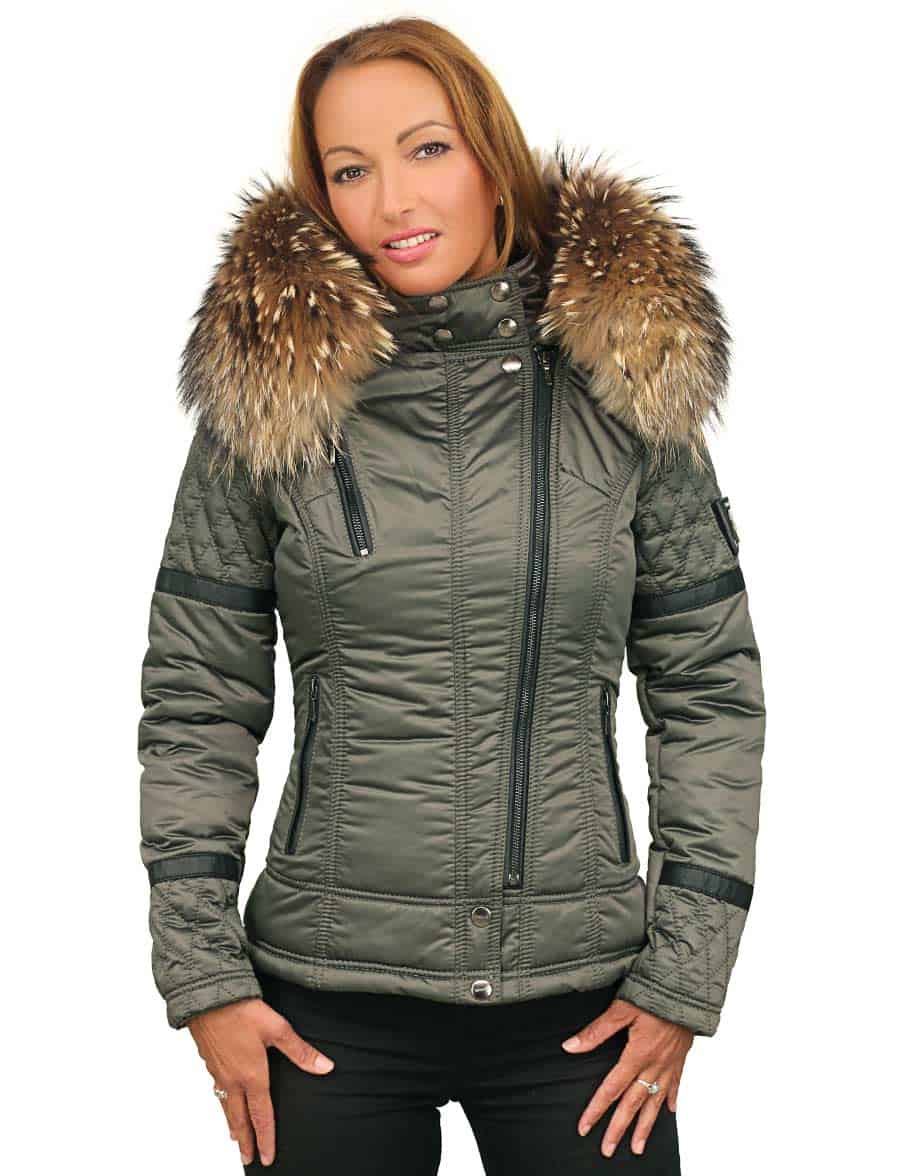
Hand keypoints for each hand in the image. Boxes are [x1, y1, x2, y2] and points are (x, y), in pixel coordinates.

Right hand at [187, 996, 335, 1166]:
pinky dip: (222, 1105)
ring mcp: (218, 1072)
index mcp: (252, 1076)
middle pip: (240, 1119)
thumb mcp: (278, 1028)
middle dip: (246, 1141)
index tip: (268, 1158)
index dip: (266, 1138)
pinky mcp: (209, 1061)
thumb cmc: (242, 1010)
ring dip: (232, 1125)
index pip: (262, 1115)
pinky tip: (223, 1100)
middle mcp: (233, 1079)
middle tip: (248, 1159)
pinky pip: (216, 1091)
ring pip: (226, 1107)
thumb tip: (325, 1067)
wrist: (208, 996)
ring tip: (235, 1138)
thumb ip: (300, 1051)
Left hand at [561, 997, 692, 1157]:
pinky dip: (671, 1100)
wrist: (687, 989)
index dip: (596, 1109)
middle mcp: (654, 1065)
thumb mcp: (621, 1008)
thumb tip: (570, 1046)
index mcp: (637, 1054)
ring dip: (645, 1127)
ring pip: (655, 1102)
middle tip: (608, 1150)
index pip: (611, 1088)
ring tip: (637, 1147)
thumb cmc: (654, 994)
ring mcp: (669, 1064)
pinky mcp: (681, 1058)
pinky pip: (676, 1085)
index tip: (585, 1127)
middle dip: (619, 1128)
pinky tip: (668, 1112)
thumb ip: (596, 1031)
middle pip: (633, 1103)